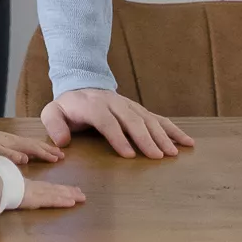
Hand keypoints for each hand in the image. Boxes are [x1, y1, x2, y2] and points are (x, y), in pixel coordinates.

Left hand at [0, 126, 64, 166]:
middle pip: (36, 144)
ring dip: (45, 147)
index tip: (58, 159)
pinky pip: (28, 143)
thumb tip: (26, 159)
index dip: (46, 154)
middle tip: (62, 155)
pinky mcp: (9, 140)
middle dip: (50, 149)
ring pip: (33, 143)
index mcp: (15, 143)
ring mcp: (13, 139)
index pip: (34, 148)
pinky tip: (36, 150)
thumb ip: (11, 155)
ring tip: (55, 151)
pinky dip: (36, 146)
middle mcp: (17, 140)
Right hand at [13, 178, 85, 210]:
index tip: (69, 189)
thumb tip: (12, 188)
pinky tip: (72, 202)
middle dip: (69, 191)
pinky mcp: (36, 199)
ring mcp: (36, 193)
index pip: (47, 187)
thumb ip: (10, 186)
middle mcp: (35, 188)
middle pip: (55, 189)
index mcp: (28, 186)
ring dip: (70, 195)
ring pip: (57, 194)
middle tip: (81, 193)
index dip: (58, 188)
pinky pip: (52, 200)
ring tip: (82, 197)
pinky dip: (62, 201)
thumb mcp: (5, 185)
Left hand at [43, 88, 195, 159]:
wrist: (81, 84)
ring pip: (148, 119)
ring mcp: (129, 106)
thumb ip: (54, 124)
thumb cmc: (68, 106)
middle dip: (145, 138)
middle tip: (157, 157)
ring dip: (162, 136)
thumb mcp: (53, 112)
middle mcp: (114, 104)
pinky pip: (158, 118)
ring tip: (173, 153)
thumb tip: (63, 142)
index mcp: (93, 106)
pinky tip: (187, 142)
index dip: (118, 137)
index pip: (106, 121)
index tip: (129, 155)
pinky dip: (174, 129)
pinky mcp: (139, 110)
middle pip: (132, 120)